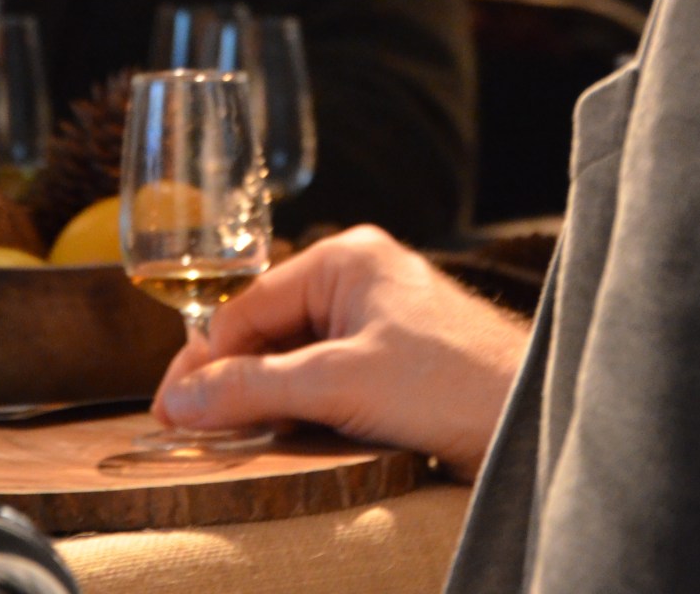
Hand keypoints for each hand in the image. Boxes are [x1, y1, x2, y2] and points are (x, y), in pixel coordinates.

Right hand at [152, 224, 530, 479]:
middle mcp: (360, 278)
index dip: (206, 359)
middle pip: (269, 330)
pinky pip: (326, 378)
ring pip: (295, 358)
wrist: (528, 419)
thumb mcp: (339, 383)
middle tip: (190, 430)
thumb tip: (182, 401)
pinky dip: (299, 408)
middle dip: (232, 379)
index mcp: (347, 258)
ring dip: (264, 398)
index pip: (249, 303)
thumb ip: (255, 388)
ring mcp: (379, 319)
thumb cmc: (453, 382)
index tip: (171, 408)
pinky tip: (281, 439)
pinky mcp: (394, 361)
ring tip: (229, 440)